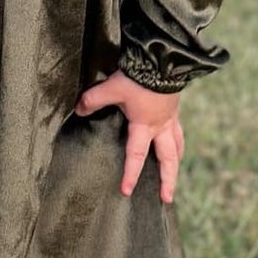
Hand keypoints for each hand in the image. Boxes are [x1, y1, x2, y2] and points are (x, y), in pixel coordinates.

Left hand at [74, 70, 184, 202]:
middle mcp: (161, 125)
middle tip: (167, 198)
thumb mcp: (111, 88)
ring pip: (177, 145)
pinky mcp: (175, 106)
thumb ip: (93, 100)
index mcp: (145, 125)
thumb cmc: (138, 76)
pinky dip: (179, 141)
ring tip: (175, 172)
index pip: (136, 155)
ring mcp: (171, 116)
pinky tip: (176, 142)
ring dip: (176, 162)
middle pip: (168, 159)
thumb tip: (78, 109)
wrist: (164, 59)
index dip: (131, 174)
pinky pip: (179, 130)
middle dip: (168, 180)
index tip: (127, 191)